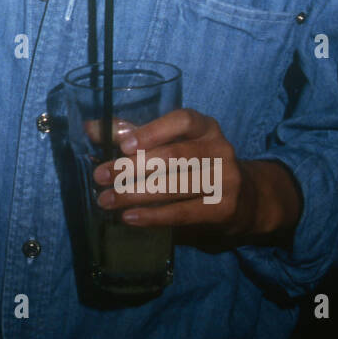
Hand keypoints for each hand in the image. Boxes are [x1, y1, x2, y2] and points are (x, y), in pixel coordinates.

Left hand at [90, 107, 302, 246]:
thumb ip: (134, 135)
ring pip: (175, 185)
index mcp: (206, 127)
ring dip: (135, 194)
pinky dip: (153, 216)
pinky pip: (183, 213)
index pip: (183, 121)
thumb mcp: (173, 144)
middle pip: (174, 156)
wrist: (245, 199)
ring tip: (107, 200)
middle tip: (101, 177)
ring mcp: (226, 179)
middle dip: (131, 167)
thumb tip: (91, 127)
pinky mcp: (224, 209)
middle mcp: (220, 149)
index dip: (153, 131)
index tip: (123, 145)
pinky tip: (130, 217)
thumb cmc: (197, 165)